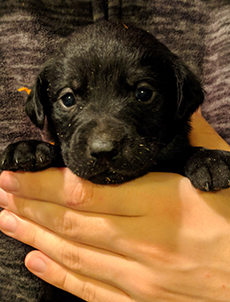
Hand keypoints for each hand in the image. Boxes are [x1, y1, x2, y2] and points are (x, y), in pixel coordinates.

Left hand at [0, 111, 229, 301]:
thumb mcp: (220, 177)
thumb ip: (191, 150)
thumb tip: (179, 120)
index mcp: (164, 204)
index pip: (87, 191)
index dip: (45, 183)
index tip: (18, 173)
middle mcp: (146, 242)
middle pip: (72, 221)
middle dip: (30, 205)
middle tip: (2, 191)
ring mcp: (140, 278)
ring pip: (73, 254)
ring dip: (34, 235)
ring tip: (6, 220)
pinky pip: (90, 288)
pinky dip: (58, 274)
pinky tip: (35, 260)